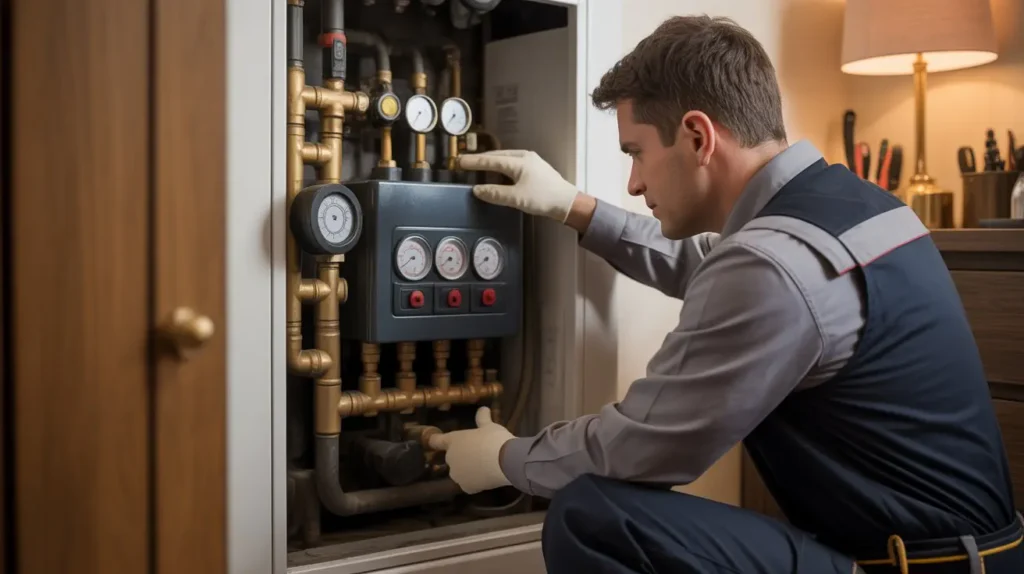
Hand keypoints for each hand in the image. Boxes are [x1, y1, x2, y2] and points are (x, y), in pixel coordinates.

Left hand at [428, 406, 513, 493]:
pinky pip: (468, 484)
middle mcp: (451, 457)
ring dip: (467, 470)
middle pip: (452, 457)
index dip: (435, 441)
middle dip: (461, 456)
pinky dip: (475, 482)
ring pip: (459, 472)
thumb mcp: (490, 426)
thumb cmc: (494, 439)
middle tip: (477, 453)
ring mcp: (457, 474)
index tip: (432, 441)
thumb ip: (483, 419)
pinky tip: (486, 478)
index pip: (437, 441)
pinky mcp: (466, 487)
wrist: (505, 461)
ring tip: (483, 466)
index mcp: (453, 440)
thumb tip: (483, 409)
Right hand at [457, 150, 578, 222]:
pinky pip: (513, 163)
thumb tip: (477, 190)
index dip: (474, 162)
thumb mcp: (516, 198)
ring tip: (478, 165)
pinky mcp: (535, 168)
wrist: (568, 202)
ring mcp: (531, 161)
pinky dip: (501, 166)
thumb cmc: (543, 199)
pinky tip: (498, 171)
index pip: (491, 160)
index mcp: (519, 161)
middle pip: (497, 156)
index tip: (459, 161)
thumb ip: (495, 193)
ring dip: (491, 162)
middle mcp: (524, 157)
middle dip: (480, 159)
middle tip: (465, 161)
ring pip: (505, 158)